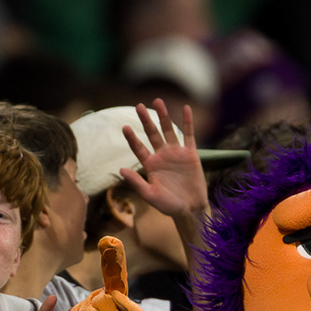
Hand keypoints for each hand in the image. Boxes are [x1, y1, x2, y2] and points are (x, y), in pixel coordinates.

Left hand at [118, 99, 208, 224]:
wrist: (190, 209)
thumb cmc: (169, 206)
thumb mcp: (151, 195)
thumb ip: (136, 183)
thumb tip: (120, 169)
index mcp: (150, 165)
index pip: (138, 148)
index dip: (132, 137)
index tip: (124, 127)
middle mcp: (161, 156)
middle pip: (152, 134)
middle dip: (146, 120)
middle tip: (138, 106)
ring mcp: (176, 153)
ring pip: (169, 130)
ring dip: (164, 116)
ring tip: (158, 101)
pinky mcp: (190, 154)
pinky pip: (189, 135)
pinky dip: (188, 122)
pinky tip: (186, 108)